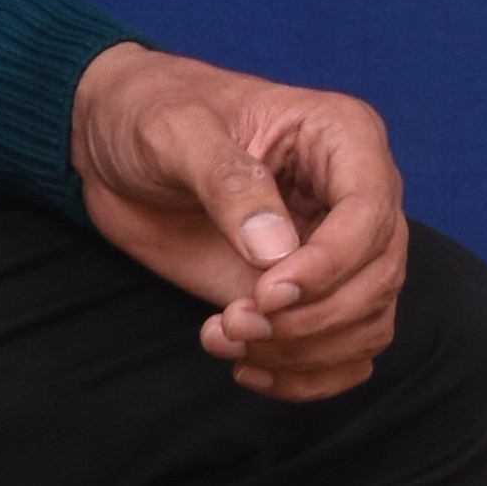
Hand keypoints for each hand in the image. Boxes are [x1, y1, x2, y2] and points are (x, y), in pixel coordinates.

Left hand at [69, 41, 408, 401]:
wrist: (110, 142)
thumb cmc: (146, 111)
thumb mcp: (174, 128)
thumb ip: (226, 179)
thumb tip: (276, 252)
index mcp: (341, 134)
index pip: (370, 213)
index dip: (331, 264)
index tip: (268, 293)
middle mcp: (354, 194)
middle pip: (376, 278)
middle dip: (311, 317)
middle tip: (237, 322)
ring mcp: (338, 247)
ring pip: (365, 324)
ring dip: (302, 350)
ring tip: (226, 335)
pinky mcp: (313, 292)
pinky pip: (343, 352)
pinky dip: (303, 375)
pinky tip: (245, 364)